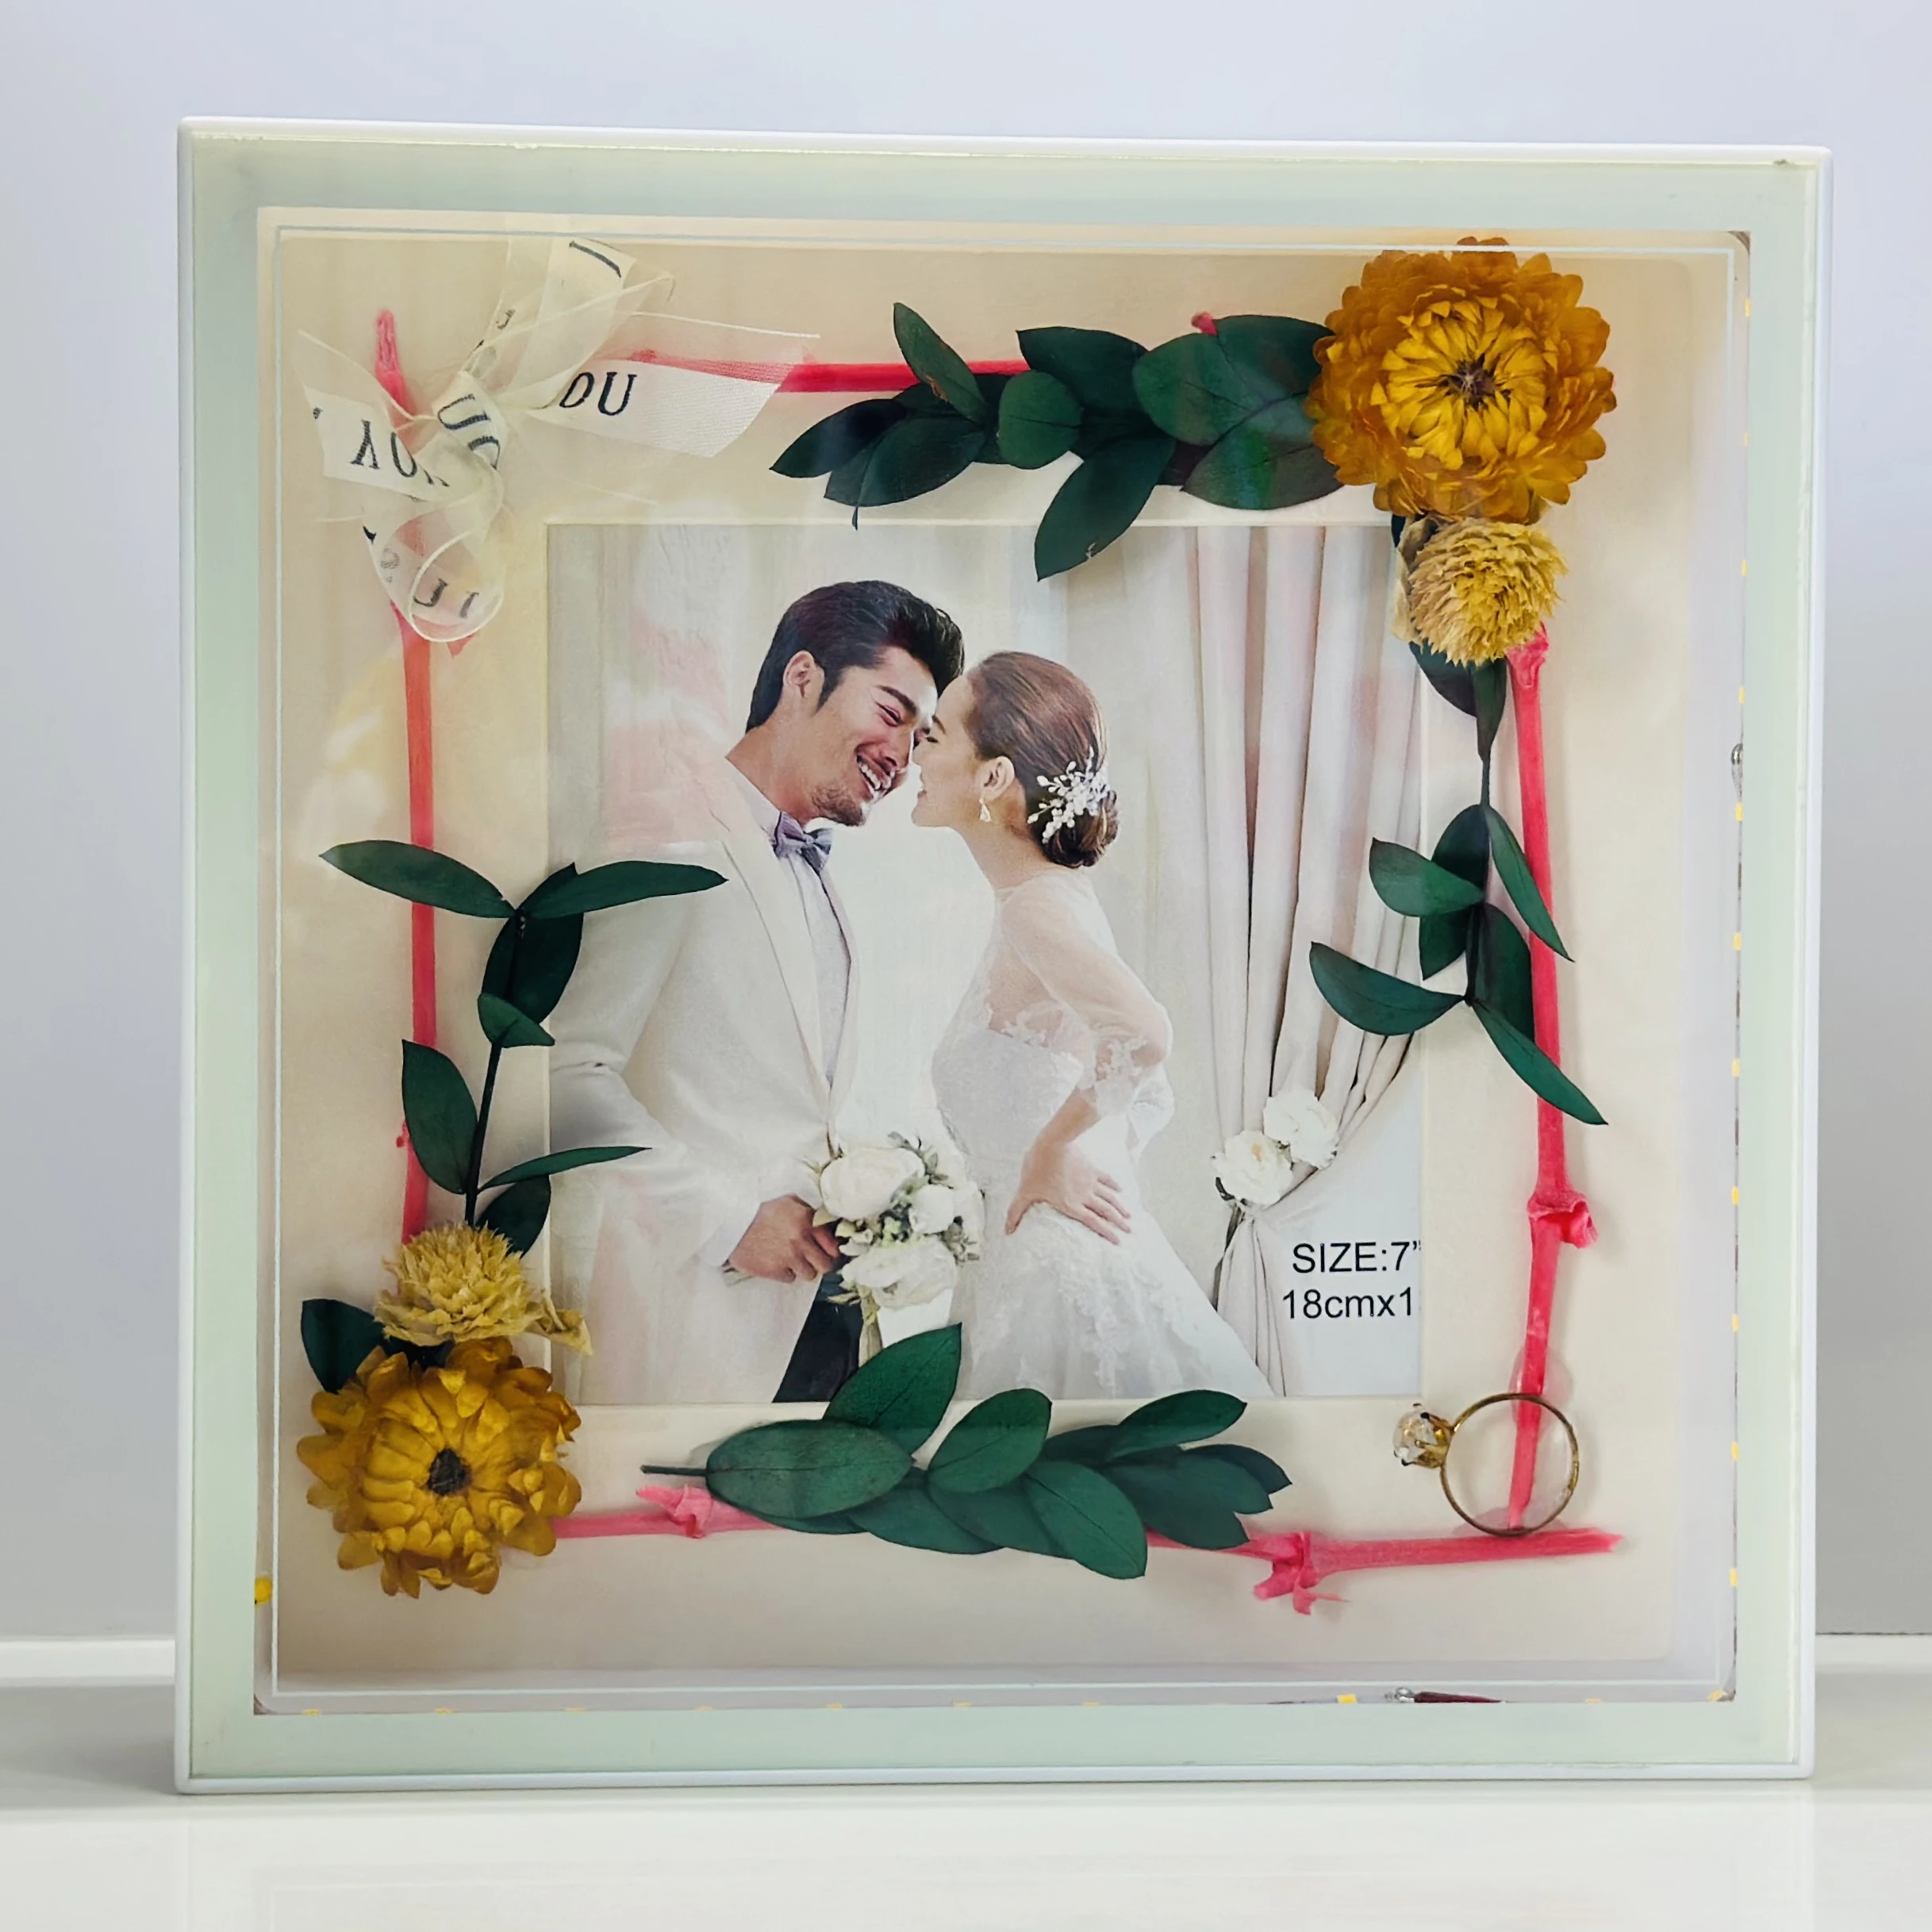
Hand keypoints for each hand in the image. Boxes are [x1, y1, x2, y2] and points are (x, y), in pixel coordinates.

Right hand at [727, 1196, 842, 1283]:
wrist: (731, 1221)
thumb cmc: (759, 1208)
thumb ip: (808, 1210)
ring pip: (809, 1275)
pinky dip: (785, 1273)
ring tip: (790, 1259)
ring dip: (802, 1269)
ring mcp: (788, 1258)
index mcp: (807, 1221)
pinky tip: (776, 1261)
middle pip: (825, 1266)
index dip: (831, 1251)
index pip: (833, 1247)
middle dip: (819, 1263)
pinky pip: (790, 1278)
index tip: (826, 1252)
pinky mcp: (774, 1270)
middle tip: (810, 1259)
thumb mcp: (787, 1200)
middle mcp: (801, 1241)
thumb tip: (826, 1220)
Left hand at [1006, 1139, 1130, 1243]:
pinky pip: (1106, 1178)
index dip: (1107, 1233)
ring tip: (1130, 1217)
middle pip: (1106, 1212)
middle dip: (1119, 1223)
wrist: (1051, 1143)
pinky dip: (1114, 1185)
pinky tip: (1121, 1189)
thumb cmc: (1037, 1168)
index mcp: (1072, 1205)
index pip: (1094, 1223)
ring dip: (1120, 1208)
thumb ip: (1017, 1212)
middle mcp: (1085, 1196)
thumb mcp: (1025, 1192)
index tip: (1118, 1242)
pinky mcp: (1090, 1168)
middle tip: (1130, 1231)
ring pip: (1109, 1197)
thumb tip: (1007, 1230)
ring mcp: (1090, 1182)